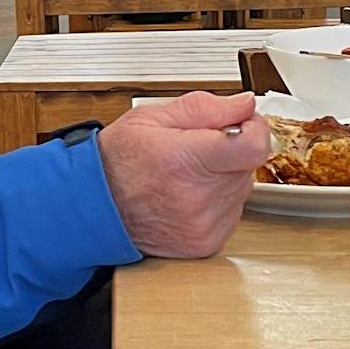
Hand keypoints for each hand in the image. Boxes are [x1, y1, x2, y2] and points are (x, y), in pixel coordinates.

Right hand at [98, 91, 267, 258]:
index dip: (255, 129)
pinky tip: (189, 195)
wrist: (95, 205)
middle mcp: (196, 197)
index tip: (243, 124)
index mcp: (185, 159)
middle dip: (230, 152)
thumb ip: (205, 107)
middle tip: (197, 149)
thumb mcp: (153, 117)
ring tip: (187, 175)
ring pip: (241, 189)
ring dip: (224, 178)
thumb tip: (244, 105)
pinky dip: (217, 202)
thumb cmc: (117, 161)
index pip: (254, 146)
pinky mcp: (205, 243)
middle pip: (247, 165)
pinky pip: (232, 213)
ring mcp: (203, 224)